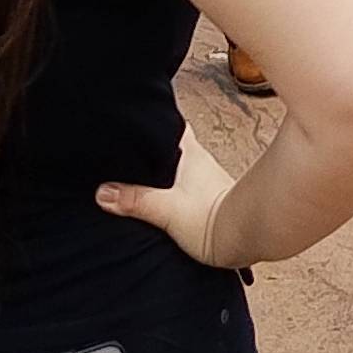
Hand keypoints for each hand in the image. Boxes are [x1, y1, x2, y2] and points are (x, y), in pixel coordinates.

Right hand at [95, 126, 241, 268]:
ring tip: (137, 175)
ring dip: (163, 169)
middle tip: (128, 147)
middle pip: (173, 146)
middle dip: (154, 146)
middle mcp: (201, 163)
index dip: (158, 118)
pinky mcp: (209, 200)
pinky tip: (159, 199)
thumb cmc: (214, 221)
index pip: (173, 125)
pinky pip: (185, 186)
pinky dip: (171, 188)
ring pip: (179, 167)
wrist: (248, 239)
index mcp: (191, 155)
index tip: (140, 112)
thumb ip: (136, 200)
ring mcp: (206, 180)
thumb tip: (103, 192)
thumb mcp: (167, 211)